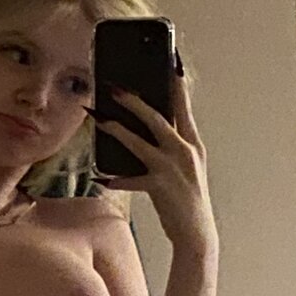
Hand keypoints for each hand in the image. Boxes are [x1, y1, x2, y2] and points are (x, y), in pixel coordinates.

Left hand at [95, 70, 215, 252]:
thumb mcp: (184, 165)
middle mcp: (185, 151)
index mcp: (193, 144)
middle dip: (133, 101)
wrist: (197, 234)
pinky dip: (115, 178)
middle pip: (157, 118)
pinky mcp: (160, 186)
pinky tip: (101, 178)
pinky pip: (130, 179)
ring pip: (139, 142)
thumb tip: (140, 125)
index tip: (170, 62)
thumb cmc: (185, 196)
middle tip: (113, 87)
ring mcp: (173, 168)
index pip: (183, 106)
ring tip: (98, 118)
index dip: (176, 83)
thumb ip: (168, 145)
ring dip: (115, 129)